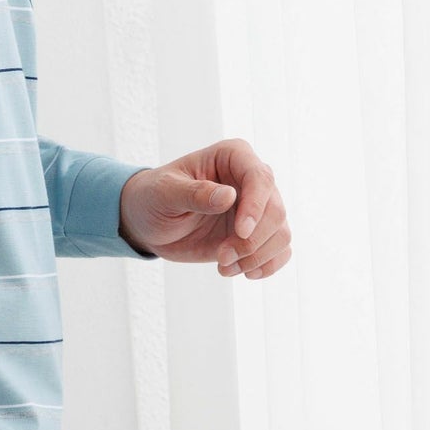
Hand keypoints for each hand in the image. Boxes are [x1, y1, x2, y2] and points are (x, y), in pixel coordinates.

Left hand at [118, 137, 291, 280]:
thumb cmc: (153, 197)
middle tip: (221, 257)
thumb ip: (195, 193)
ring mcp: (256, 208)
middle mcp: (250, 179)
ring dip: (256, 257)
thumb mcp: (165, 193)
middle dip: (252, 241)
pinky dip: (266, 265)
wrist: (148, 223)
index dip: (256, 206)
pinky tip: (242, 273)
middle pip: (276, 210)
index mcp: (232, 156)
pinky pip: (280, 250)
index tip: (240, 232)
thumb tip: (229, 196)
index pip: (260, 178)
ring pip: (281, 233)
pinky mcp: (257, 233)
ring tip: (223, 266)